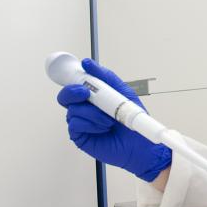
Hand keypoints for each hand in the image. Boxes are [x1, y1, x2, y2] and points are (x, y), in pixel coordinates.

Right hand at [56, 58, 171, 181]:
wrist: (141, 143)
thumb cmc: (132, 119)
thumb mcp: (122, 92)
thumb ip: (105, 76)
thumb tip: (88, 63)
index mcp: (92, 97)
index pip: (74, 84)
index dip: (71, 78)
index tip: (78, 74)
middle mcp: (84, 109)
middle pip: (65, 96)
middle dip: (74, 91)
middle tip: (86, 93)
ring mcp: (81, 123)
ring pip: (73, 110)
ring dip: (92, 112)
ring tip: (109, 119)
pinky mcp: (80, 136)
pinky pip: (76, 124)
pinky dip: (90, 123)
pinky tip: (103, 128)